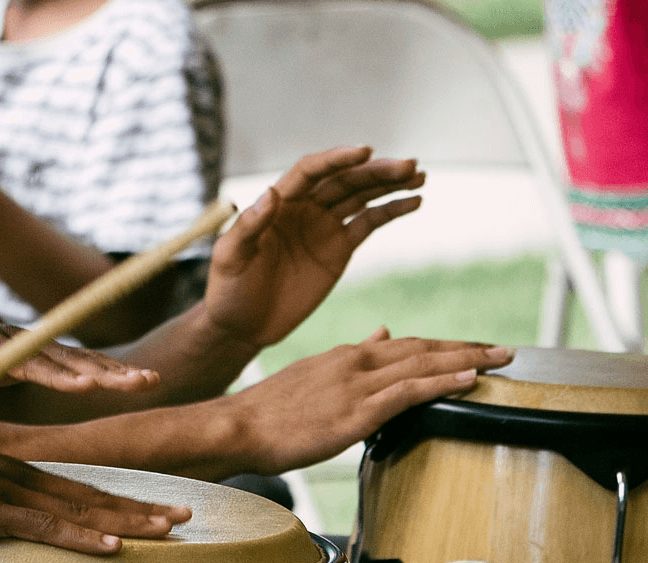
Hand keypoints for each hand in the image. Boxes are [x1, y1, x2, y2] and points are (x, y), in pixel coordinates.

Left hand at [0, 303, 159, 399]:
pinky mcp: (34, 352)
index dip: (56, 375)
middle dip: (105, 371)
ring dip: (115, 370)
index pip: (27, 362)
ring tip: (153, 382)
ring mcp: (27, 342)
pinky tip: (134, 380)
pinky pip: (75, 360)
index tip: (87, 387)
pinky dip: (105, 370)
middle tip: (142, 384)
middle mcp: (14, 337)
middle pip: (66, 355)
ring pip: (78, 355)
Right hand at [0, 438, 191, 554]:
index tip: (154, 508)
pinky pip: (44, 528)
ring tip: (168, 528)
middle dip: (141, 508)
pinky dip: (81, 538)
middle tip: (185, 515)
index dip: (119, 499)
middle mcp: (20, 476)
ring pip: (80, 510)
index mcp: (15, 470)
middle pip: (92, 496)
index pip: (78, 487)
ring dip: (128, 520)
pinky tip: (111, 547)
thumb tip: (3, 513)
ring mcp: (7, 491)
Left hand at [203, 146, 424, 347]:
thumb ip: (248, 227)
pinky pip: (369, 223)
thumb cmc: (228, 289)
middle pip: (344, 180)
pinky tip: (414, 201)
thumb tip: (271, 193)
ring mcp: (323, 227)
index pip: (311, 171)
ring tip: (419, 175)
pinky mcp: (339, 249)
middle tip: (408, 165)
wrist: (243, 326)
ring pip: (361, 196)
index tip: (365, 152)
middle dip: (376, 171)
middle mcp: (304, 208)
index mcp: (278, 203)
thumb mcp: (230, 257)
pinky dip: (391, 211)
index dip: (337, 159)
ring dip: (390, 184)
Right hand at [230, 329, 513, 474]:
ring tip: (500, 358)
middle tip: (504, 349)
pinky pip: (406, 392)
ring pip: (420, 365)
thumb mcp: (311, 373)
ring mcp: (356, 386)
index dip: (442, 347)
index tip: (471, 348)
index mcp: (345, 356)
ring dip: (465, 359)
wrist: (238, 425)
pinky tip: (467, 379)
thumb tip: (380, 333)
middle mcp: (355, 362)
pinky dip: (440, 382)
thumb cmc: (269, 410)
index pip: (404, 346)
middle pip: (421, 349)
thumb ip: (350, 355)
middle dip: (466, 348)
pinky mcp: (355, 412)